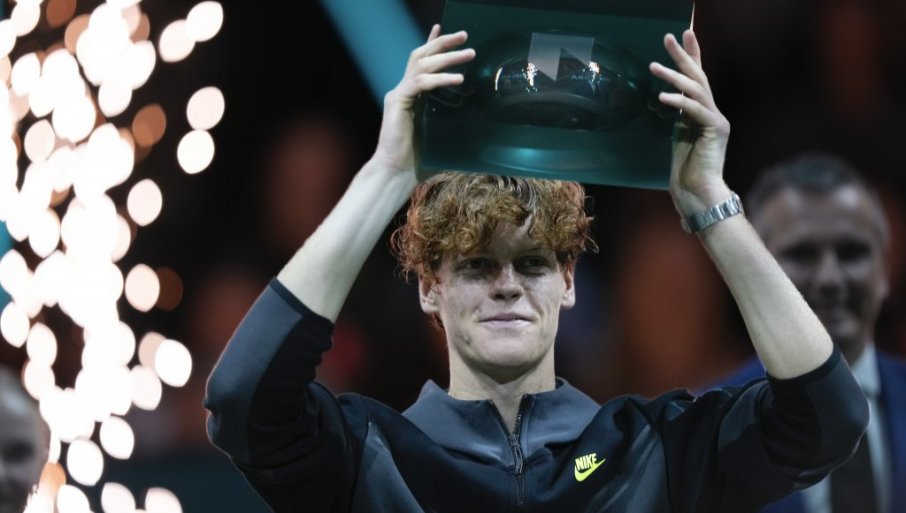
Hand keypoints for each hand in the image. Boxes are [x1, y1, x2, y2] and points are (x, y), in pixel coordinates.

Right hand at [372, 24, 475, 177]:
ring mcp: (399, 94)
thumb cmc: (420, 160)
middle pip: (422, 56)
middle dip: (443, 43)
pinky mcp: (397, 101)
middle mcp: (404, 90)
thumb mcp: (443, 136)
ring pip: (422, 64)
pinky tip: (458, 79)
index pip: (423, 63)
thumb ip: (455, 125)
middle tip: (465, 36)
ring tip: (469, 54)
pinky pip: (420, 83)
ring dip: (447, 56)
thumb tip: (481, 127)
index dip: (432, 44)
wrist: (397, 173)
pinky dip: (440, 79)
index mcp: (414, 96)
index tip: (442, 28)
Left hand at [650, 30, 731, 213]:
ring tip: (653, 66)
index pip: (696, 79)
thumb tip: (667, 98)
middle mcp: (713, 112)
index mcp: (703, 113)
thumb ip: (678, 116)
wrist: (697, 194)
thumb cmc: (686, 171)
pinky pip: (695, 110)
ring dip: (674, 75)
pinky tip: (661, 96)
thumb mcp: (678, 136)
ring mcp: (717, 120)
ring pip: (696, 89)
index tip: (681, 37)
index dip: (691, 56)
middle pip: (699, 77)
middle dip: (684, 55)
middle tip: (670, 37)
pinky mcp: (716, 130)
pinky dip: (678, 101)